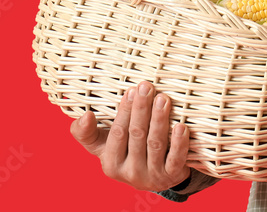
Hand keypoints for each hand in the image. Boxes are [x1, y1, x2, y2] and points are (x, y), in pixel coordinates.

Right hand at [70, 81, 190, 191]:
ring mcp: (152, 175)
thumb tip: (84, 116)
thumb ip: (86, 133)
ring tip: (163, 99)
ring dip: (159, 120)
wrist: (155, 179)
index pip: (118, 134)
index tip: (131, 91)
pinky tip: (181, 127)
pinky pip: (176, 158)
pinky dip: (179, 142)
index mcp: (111, 163)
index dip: (124, 112)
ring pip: (156, 144)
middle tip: (147, 87)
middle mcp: (130, 172)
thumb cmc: (126, 153)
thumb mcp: (102, 146)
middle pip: (137, 135)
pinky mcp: (172, 175)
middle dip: (142, 109)